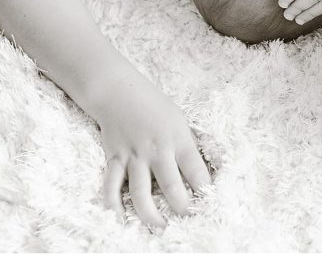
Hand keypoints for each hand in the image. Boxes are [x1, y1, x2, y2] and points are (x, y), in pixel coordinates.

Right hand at [90, 66, 210, 227]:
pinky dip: (112, 205)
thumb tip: (199, 174)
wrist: (119, 92)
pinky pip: (112, 186)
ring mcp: (134, 156)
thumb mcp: (179, 121)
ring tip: (160, 228)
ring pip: (141, 193)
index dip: (205, 191)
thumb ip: (187, 147)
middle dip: (182, 208)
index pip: (197, 172)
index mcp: (178, 140)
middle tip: (188, 222)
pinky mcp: (115, 159)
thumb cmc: (154, 106)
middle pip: (172, 187)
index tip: (210, 206)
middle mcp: (157, 150)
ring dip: (150, 215)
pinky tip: (118, 219)